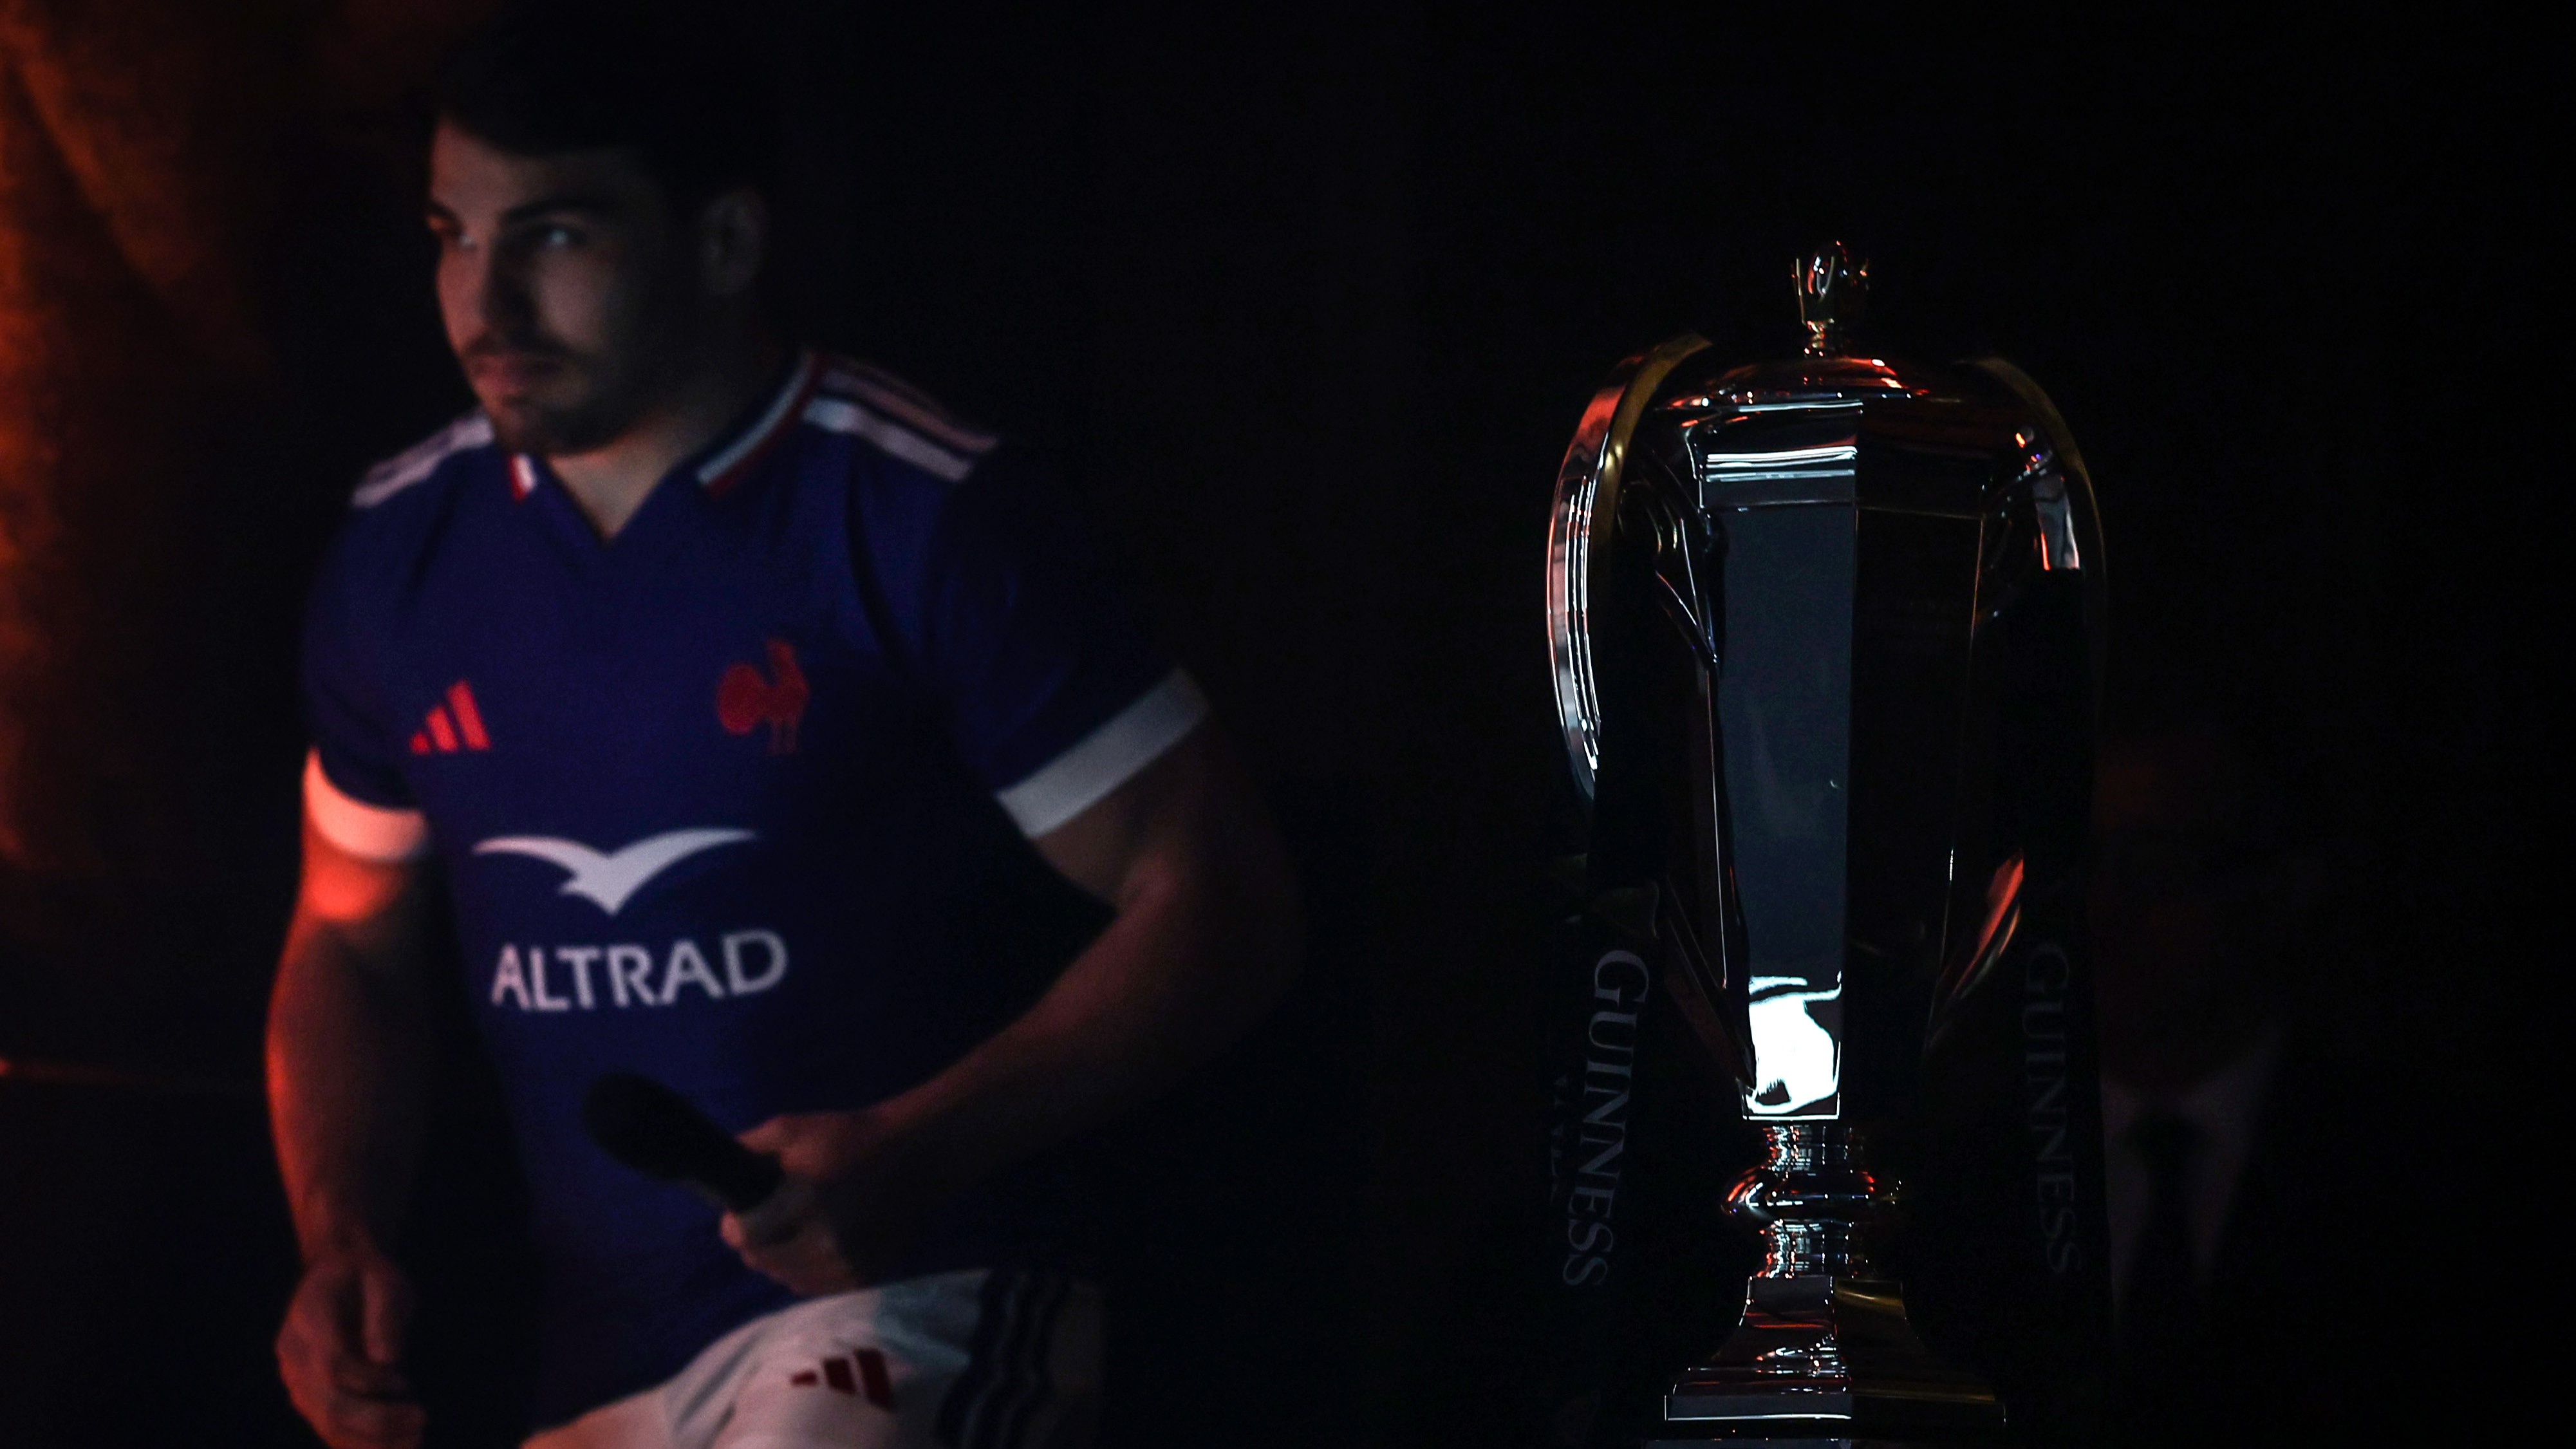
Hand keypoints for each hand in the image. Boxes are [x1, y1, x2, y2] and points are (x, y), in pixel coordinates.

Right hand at [276, 1244, 422, 1448]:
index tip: (405, 1381)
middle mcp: (293, 1352)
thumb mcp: (384, 1279)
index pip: (333, 1364)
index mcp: (308, 1316)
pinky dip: (357, 1444)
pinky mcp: (306, 1394)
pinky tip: (394, 1446)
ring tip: (414, 1442)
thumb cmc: (366, 1275)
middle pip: (328, 1401)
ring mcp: (294, 1377)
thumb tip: (388, 1361)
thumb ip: (384, 1317)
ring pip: (325, 1422)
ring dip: (370, 1441)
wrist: (336, 1274)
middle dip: (376, 1419)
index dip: (370, 1381)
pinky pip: (327, 1427)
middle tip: (421, 1419)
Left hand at [720, 1108, 941, 1295]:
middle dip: (755, 1243)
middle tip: (766, 1222)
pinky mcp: (863, 1277)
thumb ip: (750, 1147)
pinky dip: (805, 1272)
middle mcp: (826, 1238)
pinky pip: (814, 1287)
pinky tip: (813, 1247)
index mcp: (806, 1198)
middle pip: (761, 1262)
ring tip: (790, 1234)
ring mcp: (847, 1263)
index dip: (734, 1227)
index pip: (745, 1236)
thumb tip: (717, 1170)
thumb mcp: (792, 1128)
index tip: (738, 1216)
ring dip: (779, 1260)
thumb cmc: (847, 1137)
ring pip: (785, 1279)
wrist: (912, 1158)